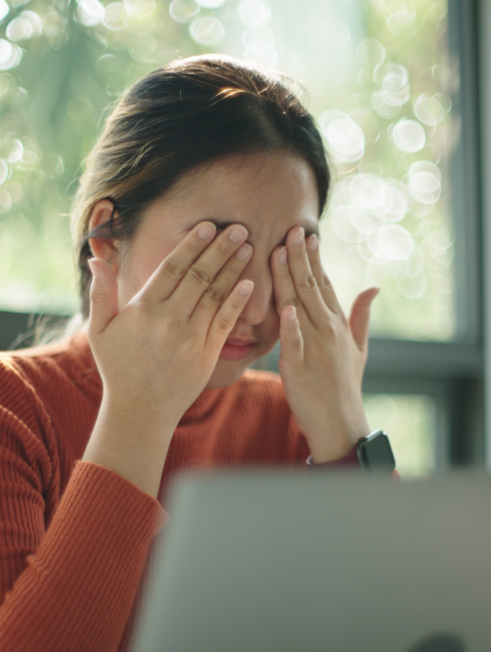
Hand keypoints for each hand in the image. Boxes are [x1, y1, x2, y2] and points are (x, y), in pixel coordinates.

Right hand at [87, 221, 253, 434]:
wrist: (139, 411)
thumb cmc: (118, 368)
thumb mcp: (100, 330)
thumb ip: (100, 293)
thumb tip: (94, 257)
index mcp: (143, 309)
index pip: (171, 268)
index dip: (190, 245)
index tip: (207, 225)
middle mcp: (169, 319)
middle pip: (199, 276)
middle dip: (220, 249)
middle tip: (238, 227)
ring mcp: (190, 337)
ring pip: (215, 295)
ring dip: (233, 269)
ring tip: (248, 248)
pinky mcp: (206, 355)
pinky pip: (224, 323)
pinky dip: (237, 303)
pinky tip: (249, 285)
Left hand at [271, 227, 378, 462]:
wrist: (340, 421)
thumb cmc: (345, 386)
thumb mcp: (359, 348)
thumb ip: (361, 315)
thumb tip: (373, 287)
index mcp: (337, 323)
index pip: (325, 283)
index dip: (314, 258)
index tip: (306, 234)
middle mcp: (327, 329)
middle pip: (310, 286)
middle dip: (299, 257)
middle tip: (290, 230)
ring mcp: (313, 346)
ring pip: (298, 305)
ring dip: (289, 278)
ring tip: (279, 252)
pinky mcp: (298, 366)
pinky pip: (293, 342)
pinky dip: (290, 326)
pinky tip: (285, 308)